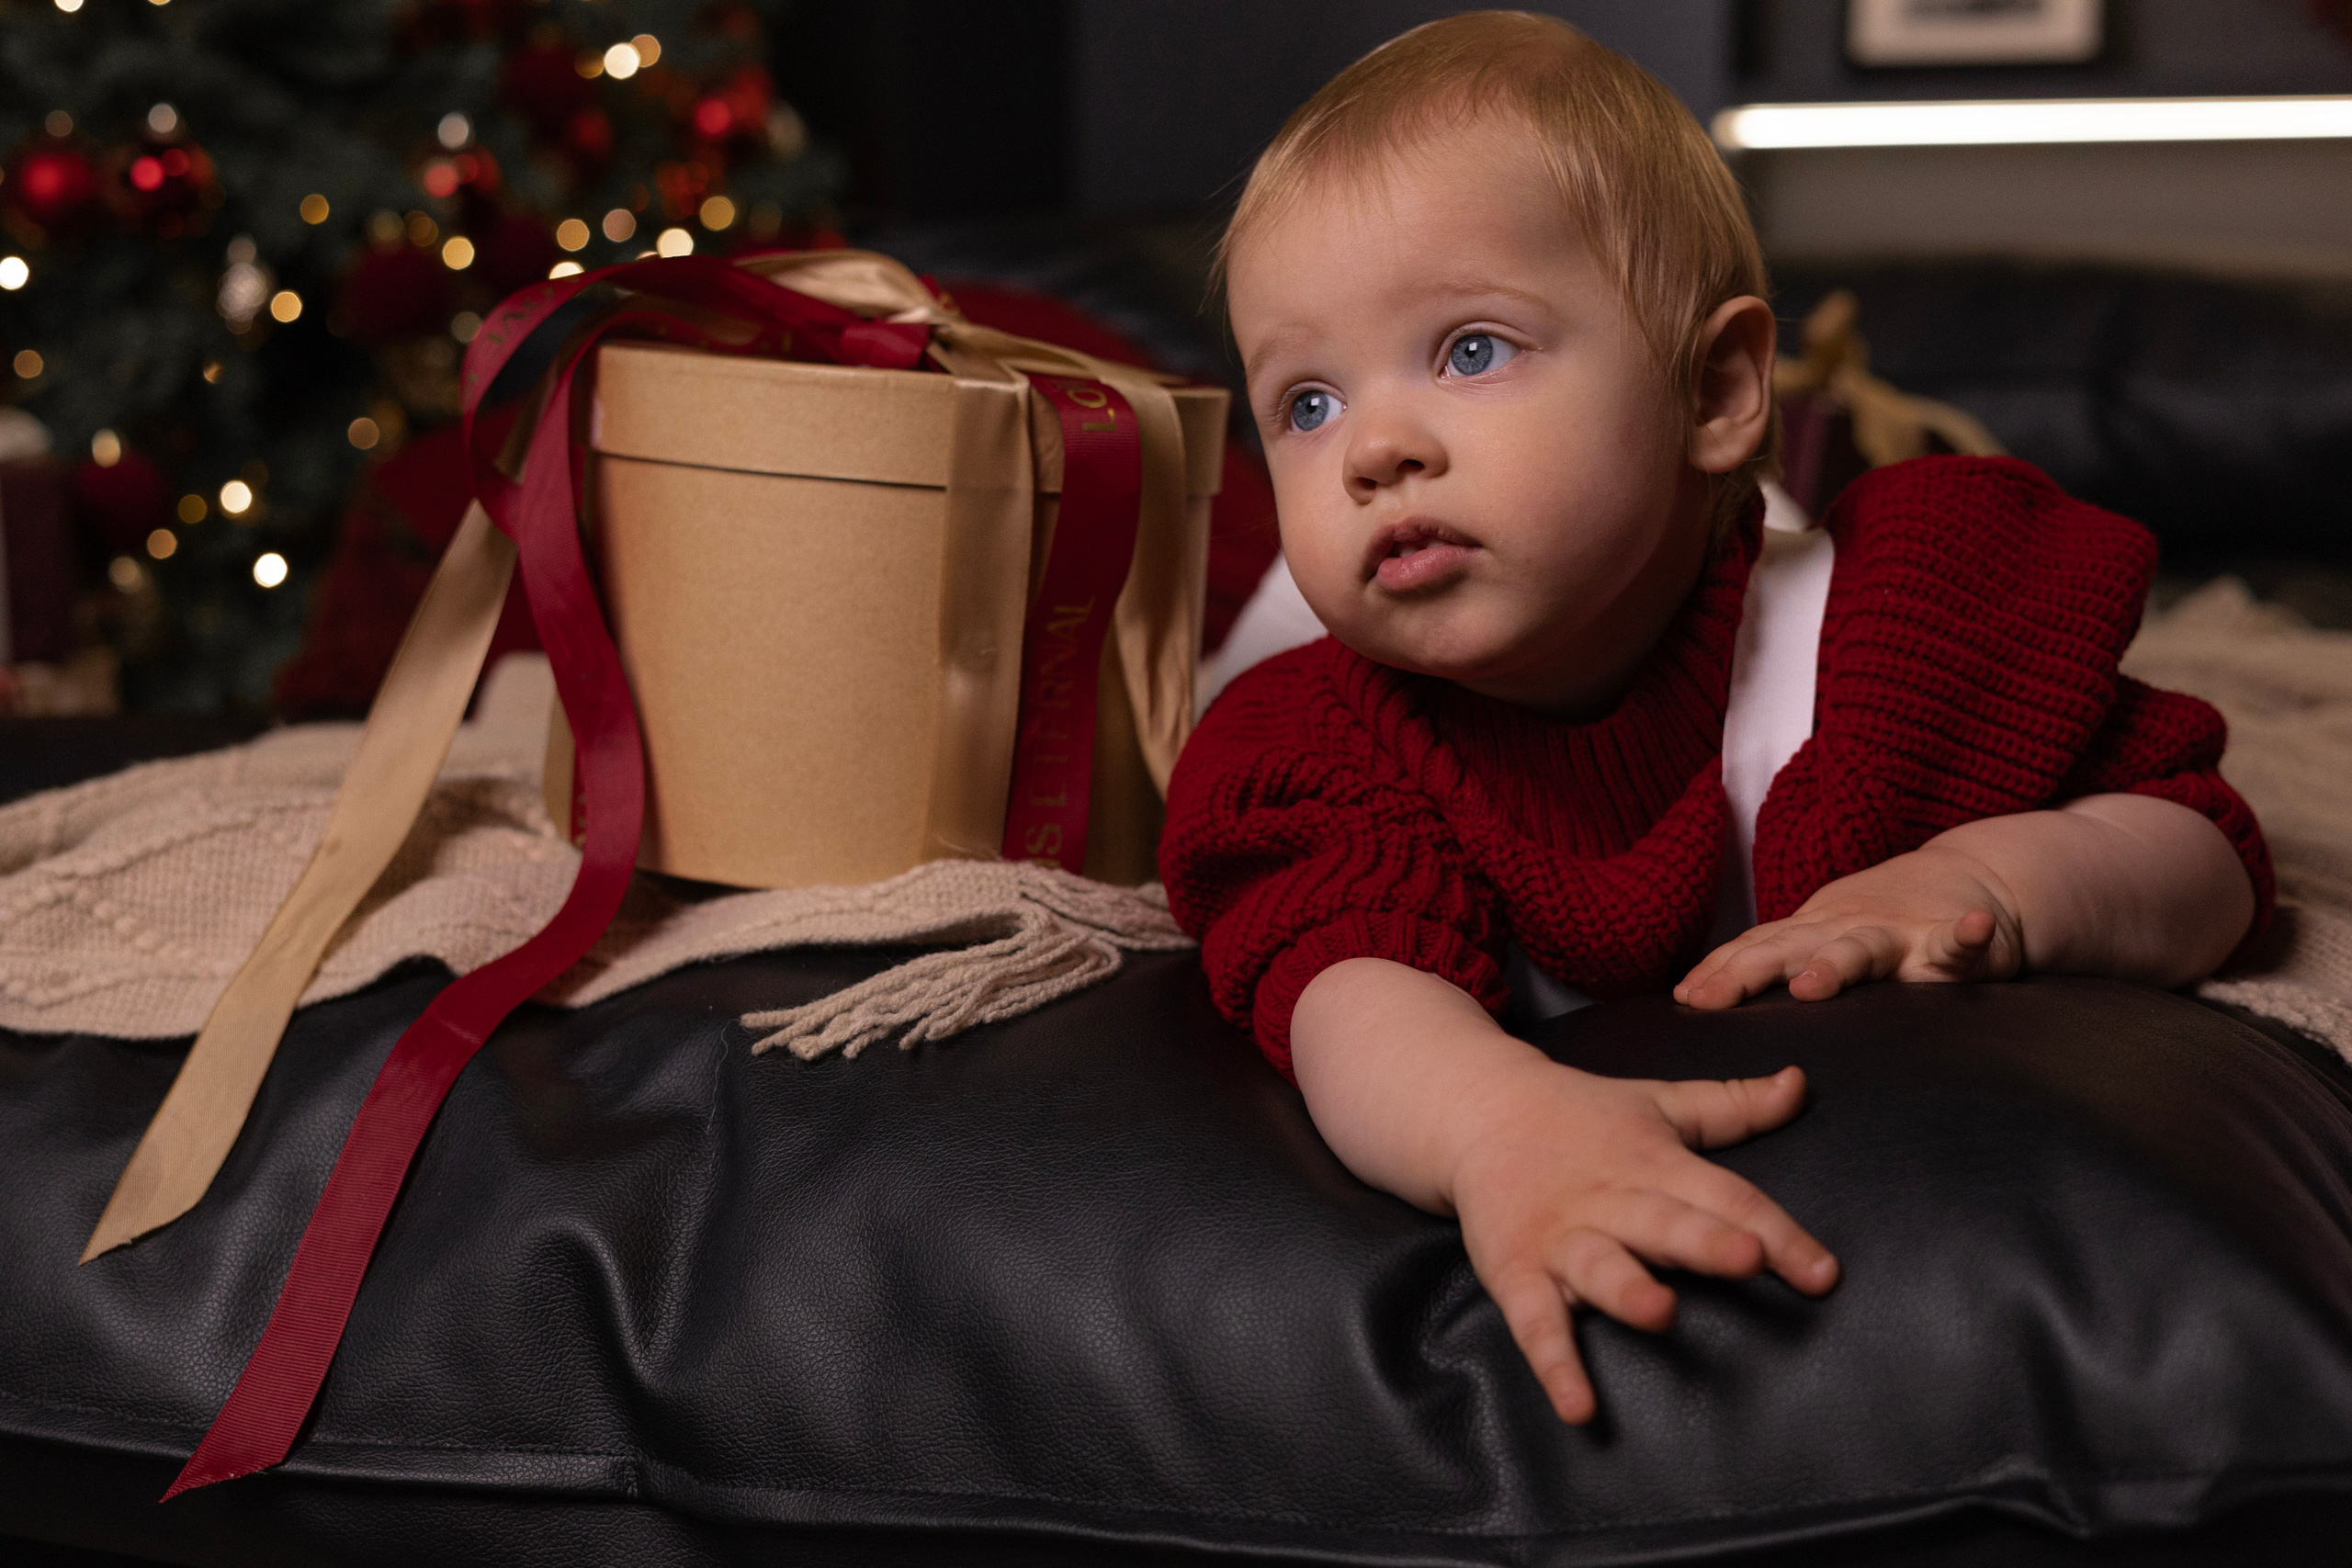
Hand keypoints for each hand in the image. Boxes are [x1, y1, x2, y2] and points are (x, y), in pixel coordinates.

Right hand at [1449, 1060, 1838, 1423]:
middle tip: (1747, 1259)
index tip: (1822, 1273)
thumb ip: (1733, 1105)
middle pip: (1663, 1222)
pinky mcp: (1516, 1271)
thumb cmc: (1583, 1119)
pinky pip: (1536, 1322)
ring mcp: (1561, 1238)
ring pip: (1597, 1264)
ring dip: (1626, 1288)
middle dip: (1704, 1241)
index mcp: (1654, 1162)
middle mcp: (1610, 1200)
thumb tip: (1802, 1085)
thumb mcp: (1659, 1102)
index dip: (1777, 1233)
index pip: (1725, 1196)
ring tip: (1658, 1312)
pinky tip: (1578, 1406)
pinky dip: (1554, 1364)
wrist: (1477, 1111)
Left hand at [1674, 844, 2025, 1009]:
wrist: (1972, 880)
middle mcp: (1847, 930)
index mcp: (1813, 932)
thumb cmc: (1880, 922)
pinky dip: (1969, 934)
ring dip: (1835, 964)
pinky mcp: (1954, 942)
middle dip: (1747, 974)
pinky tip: (1975, 928)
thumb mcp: (1821, 933)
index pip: (1755, 949)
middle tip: (1712, 999)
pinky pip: (1962, 941)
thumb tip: (1698, 994)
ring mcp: (1900, 934)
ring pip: (1862, 950)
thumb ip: (1774, 958)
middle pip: (1789, 950)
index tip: (1684, 997)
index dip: (1719, 970)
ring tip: (1811, 985)